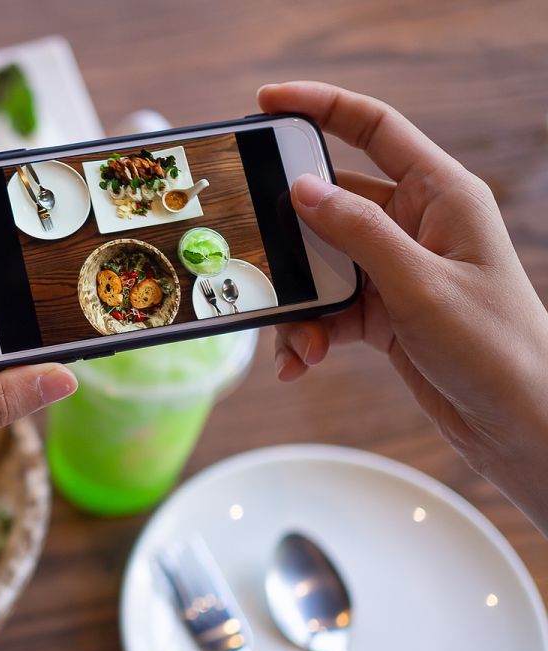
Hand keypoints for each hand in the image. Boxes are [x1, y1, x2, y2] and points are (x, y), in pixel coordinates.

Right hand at [260, 81, 547, 527]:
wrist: (518, 422)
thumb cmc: (495, 348)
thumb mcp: (420, 285)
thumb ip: (359, 233)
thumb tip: (302, 189)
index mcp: (441, 195)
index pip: (374, 128)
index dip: (319, 108)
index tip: (266, 104)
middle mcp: (417, 224)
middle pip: (332, 205)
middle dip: (291, 240)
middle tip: (257, 257)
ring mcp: (398, 268)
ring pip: (322, 264)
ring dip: (300, 302)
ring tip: (297, 341)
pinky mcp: (384, 310)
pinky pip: (329, 307)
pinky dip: (310, 332)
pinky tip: (302, 361)